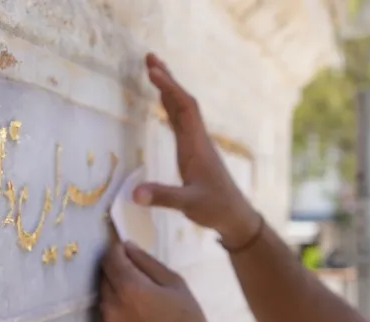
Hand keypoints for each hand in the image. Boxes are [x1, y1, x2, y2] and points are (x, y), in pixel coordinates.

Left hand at [94, 241, 223, 321]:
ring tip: (141, 314)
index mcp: (130, 289)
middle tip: (142, 289)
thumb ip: (147, 262)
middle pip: (104, 280)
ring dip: (116, 302)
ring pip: (104, 305)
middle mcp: (111, 309)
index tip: (126, 253)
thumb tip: (126, 246)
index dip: (117, 251)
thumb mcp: (175, 284)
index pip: (109, 258)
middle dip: (118, 277)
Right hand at [133, 53, 259, 246]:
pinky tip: (164, 101)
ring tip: (154, 70)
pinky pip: (181, 121)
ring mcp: (197, 145)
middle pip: (183, 101)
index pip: (184, 108)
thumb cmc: (215, 209)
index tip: (152, 71)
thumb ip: (163, 197)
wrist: (235, 216)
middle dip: (168, 79)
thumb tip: (134, 193)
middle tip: (150, 57)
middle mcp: (197, 140)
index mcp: (196, 146)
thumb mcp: (188, 205)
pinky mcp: (194, 152)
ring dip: (168, 89)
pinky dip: (170, 105)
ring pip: (182, 109)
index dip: (169, 88)